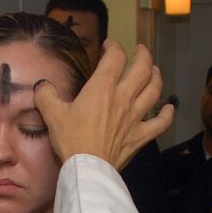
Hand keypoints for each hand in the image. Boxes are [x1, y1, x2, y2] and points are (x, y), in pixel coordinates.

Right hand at [33, 40, 173, 168]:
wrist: (87, 167)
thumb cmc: (70, 139)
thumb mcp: (51, 113)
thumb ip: (45, 94)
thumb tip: (42, 85)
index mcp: (102, 88)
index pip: (115, 58)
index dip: (114, 46)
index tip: (109, 46)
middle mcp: (123, 97)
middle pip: (142, 69)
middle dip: (143, 55)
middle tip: (139, 50)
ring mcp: (135, 117)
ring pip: (155, 90)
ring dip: (157, 76)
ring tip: (154, 70)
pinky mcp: (141, 136)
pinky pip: (161, 122)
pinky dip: (167, 113)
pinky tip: (169, 107)